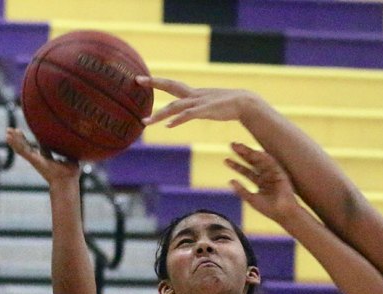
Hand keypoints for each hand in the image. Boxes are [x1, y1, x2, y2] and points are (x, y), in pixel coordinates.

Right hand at [5, 128, 79, 186]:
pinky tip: (8, 137)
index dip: (40, 143)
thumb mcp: (70, 159)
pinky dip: (15, 143)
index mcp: (49, 159)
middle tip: (13, 130)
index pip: (42, 149)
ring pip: (22, 148)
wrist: (67, 180)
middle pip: (28, 147)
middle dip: (21, 139)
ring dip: (15, 139)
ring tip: (8, 131)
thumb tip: (76, 143)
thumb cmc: (71, 173)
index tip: (42, 140)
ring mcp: (35, 159)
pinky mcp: (33, 159)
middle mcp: (40, 159)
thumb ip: (69, 151)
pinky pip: (22, 150)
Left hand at [135, 76, 257, 127]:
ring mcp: (199, 102)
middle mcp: (194, 95)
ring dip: (159, 114)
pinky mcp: (206, 111)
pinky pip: (188, 115)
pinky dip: (178, 120)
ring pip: (175, 106)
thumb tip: (194, 111)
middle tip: (137, 80)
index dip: (157, 81)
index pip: (172, 84)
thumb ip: (200, 107)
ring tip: (146, 121)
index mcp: (194, 93)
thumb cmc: (230, 106)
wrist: (246, 103)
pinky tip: (168, 125)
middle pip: (170, 86)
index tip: (141, 78)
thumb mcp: (211, 105)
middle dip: (153, 83)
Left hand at [225, 142, 297, 222]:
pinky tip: (254, 152)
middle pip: (252, 162)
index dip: (236, 166)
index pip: (246, 171)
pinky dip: (263, 157)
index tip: (226, 160)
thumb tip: (230, 181)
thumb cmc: (268, 209)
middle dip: (243, 154)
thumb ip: (241, 190)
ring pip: (260, 160)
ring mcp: (273, 173)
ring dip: (250, 152)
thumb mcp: (251, 199)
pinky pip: (271, 162)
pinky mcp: (280, 172)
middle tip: (232, 145)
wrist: (283, 213)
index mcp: (260, 182)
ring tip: (239, 147)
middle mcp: (266, 176)